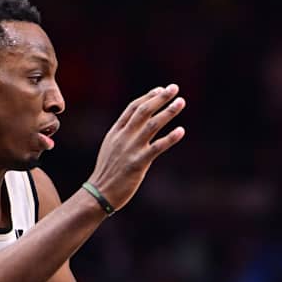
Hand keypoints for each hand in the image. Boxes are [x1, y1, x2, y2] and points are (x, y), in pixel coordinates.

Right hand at [87, 83, 185, 209]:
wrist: (99, 193)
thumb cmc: (107, 172)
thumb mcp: (111, 148)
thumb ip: (122, 135)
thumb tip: (135, 126)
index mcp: (116, 132)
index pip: (133, 107)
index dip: (148, 96)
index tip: (161, 89)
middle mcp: (123, 136)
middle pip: (144, 110)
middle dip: (160, 98)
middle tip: (174, 88)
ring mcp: (131, 149)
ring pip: (152, 124)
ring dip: (168, 111)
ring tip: (181, 102)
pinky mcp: (138, 163)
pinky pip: (157, 147)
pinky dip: (170, 138)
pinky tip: (181, 130)